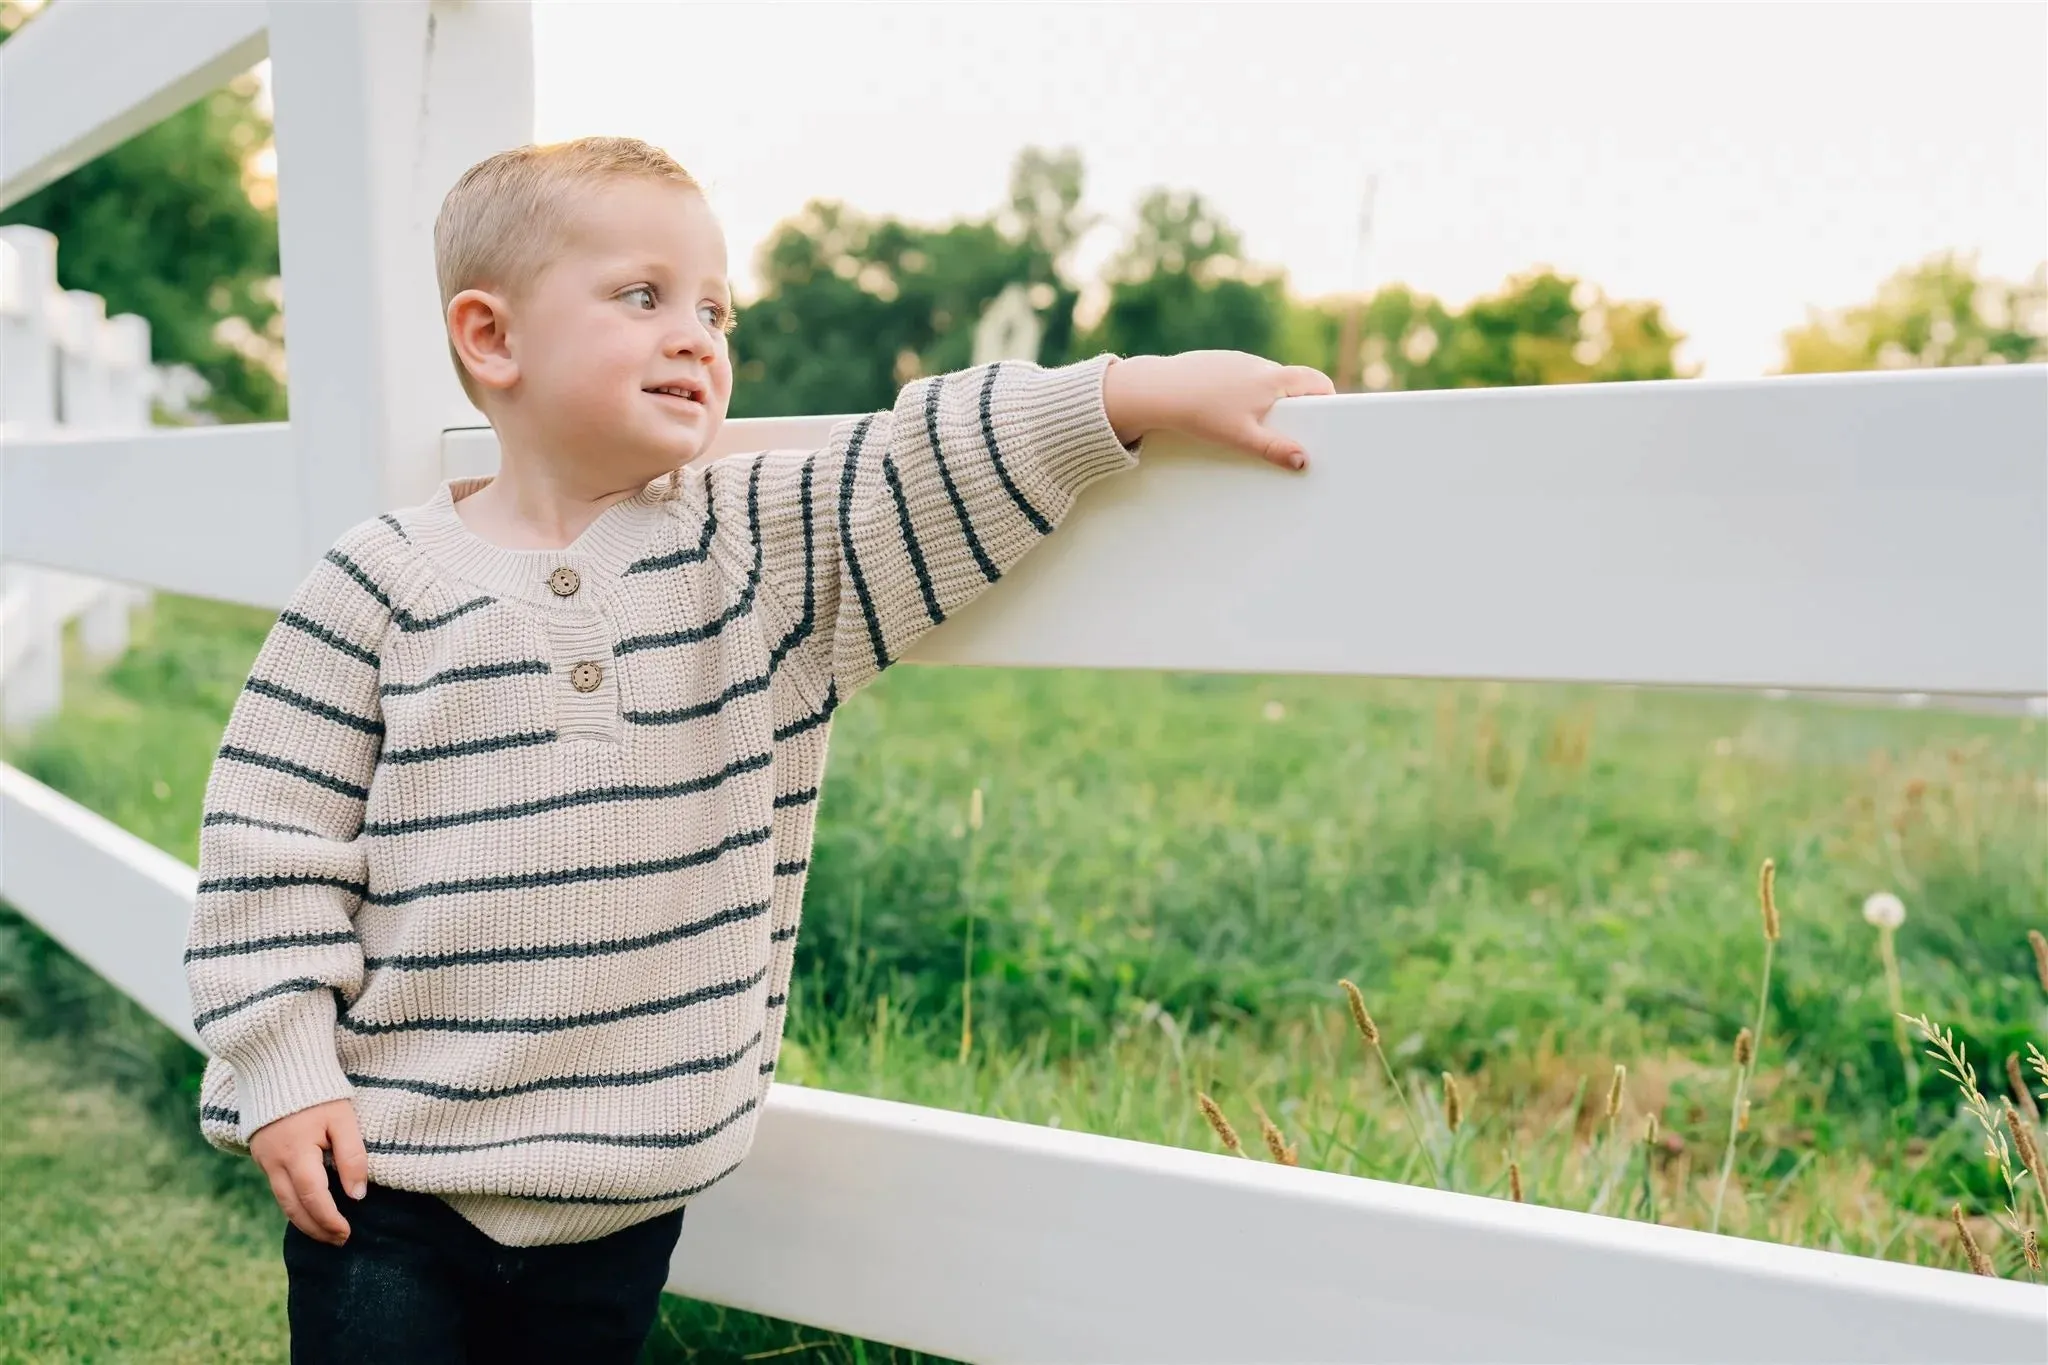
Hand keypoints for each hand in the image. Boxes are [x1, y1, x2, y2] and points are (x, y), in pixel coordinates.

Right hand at [249, 1097, 367, 1245]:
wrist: (278, 1065)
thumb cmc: (319, 1091)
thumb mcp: (343, 1119)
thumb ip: (352, 1157)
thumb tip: (357, 1195)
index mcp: (296, 1154)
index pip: (313, 1198)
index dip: (330, 1219)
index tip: (346, 1233)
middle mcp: (274, 1162)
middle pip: (293, 1207)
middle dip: (316, 1228)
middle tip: (338, 1240)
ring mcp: (263, 1159)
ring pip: (282, 1200)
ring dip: (303, 1219)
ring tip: (326, 1231)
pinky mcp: (261, 1154)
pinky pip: (277, 1187)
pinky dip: (293, 1202)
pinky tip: (310, 1206)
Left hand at [1103, 351, 1333, 468]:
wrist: (1159, 390)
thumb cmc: (1201, 412)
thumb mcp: (1242, 437)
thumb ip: (1275, 448)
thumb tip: (1304, 461)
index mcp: (1273, 379)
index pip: (1316, 380)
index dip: (1327, 396)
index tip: (1328, 414)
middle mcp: (1258, 364)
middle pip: (1292, 380)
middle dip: (1296, 402)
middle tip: (1290, 428)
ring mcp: (1237, 361)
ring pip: (1265, 379)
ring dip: (1268, 397)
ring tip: (1254, 423)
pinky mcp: (1217, 362)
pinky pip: (1240, 377)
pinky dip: (1242, 391)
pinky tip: (1225, 410)